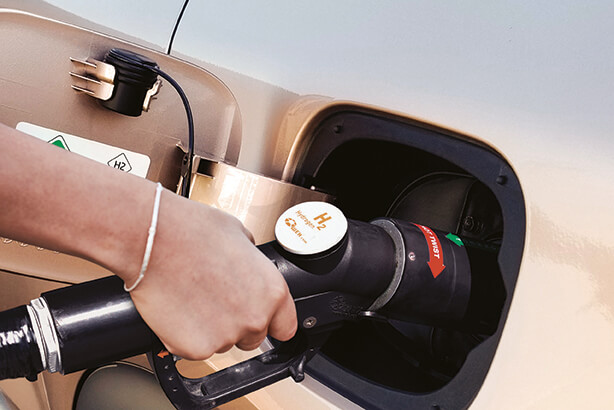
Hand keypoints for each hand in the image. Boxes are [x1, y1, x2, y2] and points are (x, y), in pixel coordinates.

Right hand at [127, 190, 296, 359]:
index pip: (285, 326)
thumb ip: (254, 261)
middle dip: (236, 322)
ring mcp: (224, 336)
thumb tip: (250, 267)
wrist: (152, 240)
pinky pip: (194, 349)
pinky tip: (178, 308)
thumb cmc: (192, 231)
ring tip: (193, 295)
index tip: (262, 321)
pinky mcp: (194, 348)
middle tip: (214, 298)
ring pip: (222, 343)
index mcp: (272, 291)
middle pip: (252, 337)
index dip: (271, 322)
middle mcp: (254, 317)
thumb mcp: (240, 235)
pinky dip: (185, 335)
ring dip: (210, 327)